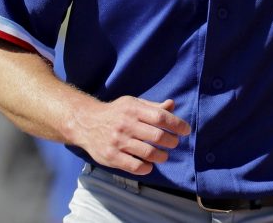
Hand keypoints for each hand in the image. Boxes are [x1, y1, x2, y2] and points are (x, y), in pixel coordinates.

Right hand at [70, 96, 191, 174]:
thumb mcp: (133, 104)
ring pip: (149, 153)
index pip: (161, 117)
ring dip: (162, 156)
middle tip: (174, 143)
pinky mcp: (111, 157)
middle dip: (172, 142)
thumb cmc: (116, 113)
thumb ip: (153, 107)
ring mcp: (118, 142)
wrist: (86, 123)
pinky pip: (135, 166)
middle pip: (158, 136)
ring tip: (163, 155)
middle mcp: (126, 125)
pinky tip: (149, 164)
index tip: (186, 130)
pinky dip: (147, 167)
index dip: (177, 125)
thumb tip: (172, 105)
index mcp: (133, 109)